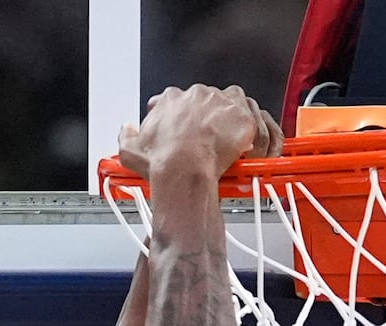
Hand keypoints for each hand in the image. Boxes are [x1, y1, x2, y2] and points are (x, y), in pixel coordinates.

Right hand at [118, 85, 282, 180]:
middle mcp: (198, 95)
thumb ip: (126, 135)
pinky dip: (258, 136)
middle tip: (216, 142)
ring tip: (238, 146)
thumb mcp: (131, 149)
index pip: (183, 100)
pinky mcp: (242, 117)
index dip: (188, 118)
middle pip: (212, 101)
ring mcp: (222, 102)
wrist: (183, 171)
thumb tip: (127, 129)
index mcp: (172, 99)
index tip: (191, 132)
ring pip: (236, 106)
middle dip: (216, 120)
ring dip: (237, 124)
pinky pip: (257, 121)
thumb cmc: (163, 162)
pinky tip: (255, 151)